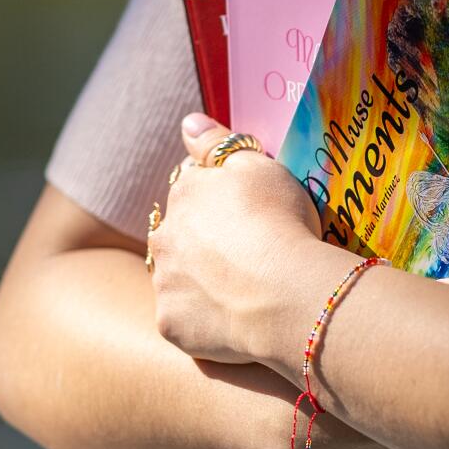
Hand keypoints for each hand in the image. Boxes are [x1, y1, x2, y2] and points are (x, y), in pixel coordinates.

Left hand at [149, 113, 326, 365]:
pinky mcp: (171, 325)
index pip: (193, 186)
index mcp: (185, 194)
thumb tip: (187, 122)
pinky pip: (185, 320)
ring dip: (200, 279)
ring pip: (178, 277)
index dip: (220, 197)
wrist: (286, 295)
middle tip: (248, 253)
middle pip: (179, 233)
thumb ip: (218, 143)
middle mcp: (162, 236)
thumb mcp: (257, 166)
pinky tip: (236, 318)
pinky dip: (204, 319)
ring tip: (245, 289)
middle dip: (203, 240)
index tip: (246, 211)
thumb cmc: (278, 223)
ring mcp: (163, 284)